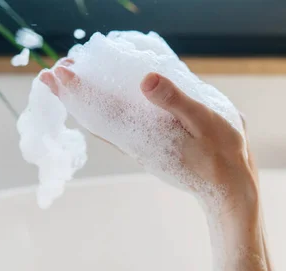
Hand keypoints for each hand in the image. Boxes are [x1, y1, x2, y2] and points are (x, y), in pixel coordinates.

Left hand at [40, 58, 257, 212]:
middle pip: (95, 116)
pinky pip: (120, 127)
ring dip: (86, 101)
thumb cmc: (220, 154)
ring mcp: (142, 145)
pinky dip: (105, 112)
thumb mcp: (203, 121)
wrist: (228, 187)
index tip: (58, 72)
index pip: (100, 111)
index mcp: (143, 136)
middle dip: (75, 93)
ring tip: (71, 81)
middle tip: (58, 68)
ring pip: (105, 122)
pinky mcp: (151, 146)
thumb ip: (175, 102)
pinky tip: (104, 104)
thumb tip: (145, 80)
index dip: (77, 91)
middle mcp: (135, 143)